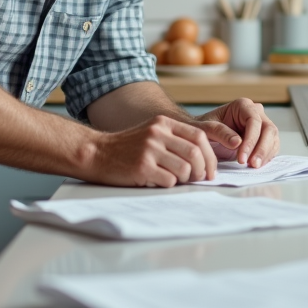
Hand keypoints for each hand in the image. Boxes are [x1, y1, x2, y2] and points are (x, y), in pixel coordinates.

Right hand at [85, 115, 218, 187]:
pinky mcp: (142, 166)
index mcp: (163, 123)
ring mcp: (149, 149)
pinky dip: (168, 185)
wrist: (97, 152)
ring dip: (185, 180)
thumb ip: (175, 139)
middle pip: (195, 153)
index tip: (210, 170)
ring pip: (184, 169)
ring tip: (175, 180)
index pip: (199, 136)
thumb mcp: (152, 133)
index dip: (210, 155)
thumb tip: (205, 159)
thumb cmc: (128, 147)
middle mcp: (157, 133)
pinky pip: (169, 181)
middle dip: (202, 170)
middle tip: (199, 179)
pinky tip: (157, 181)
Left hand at [196, 99, 279, 167]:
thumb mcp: (205, 129)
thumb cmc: (203, 128)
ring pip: (272, 139)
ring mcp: (261, 125)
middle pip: (268, 130)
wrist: (202, 136)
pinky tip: (256, 165)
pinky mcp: (263, 138)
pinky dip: (265, 158)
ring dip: (265, 155)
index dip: (251, 140)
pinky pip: (271, 147)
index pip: (254, 121)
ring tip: (253, 167)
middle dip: (261, 149)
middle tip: (252, 164)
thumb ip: (220, 132)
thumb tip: (237, 142)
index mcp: (242, 106)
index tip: (242, 157)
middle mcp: (255, 113)